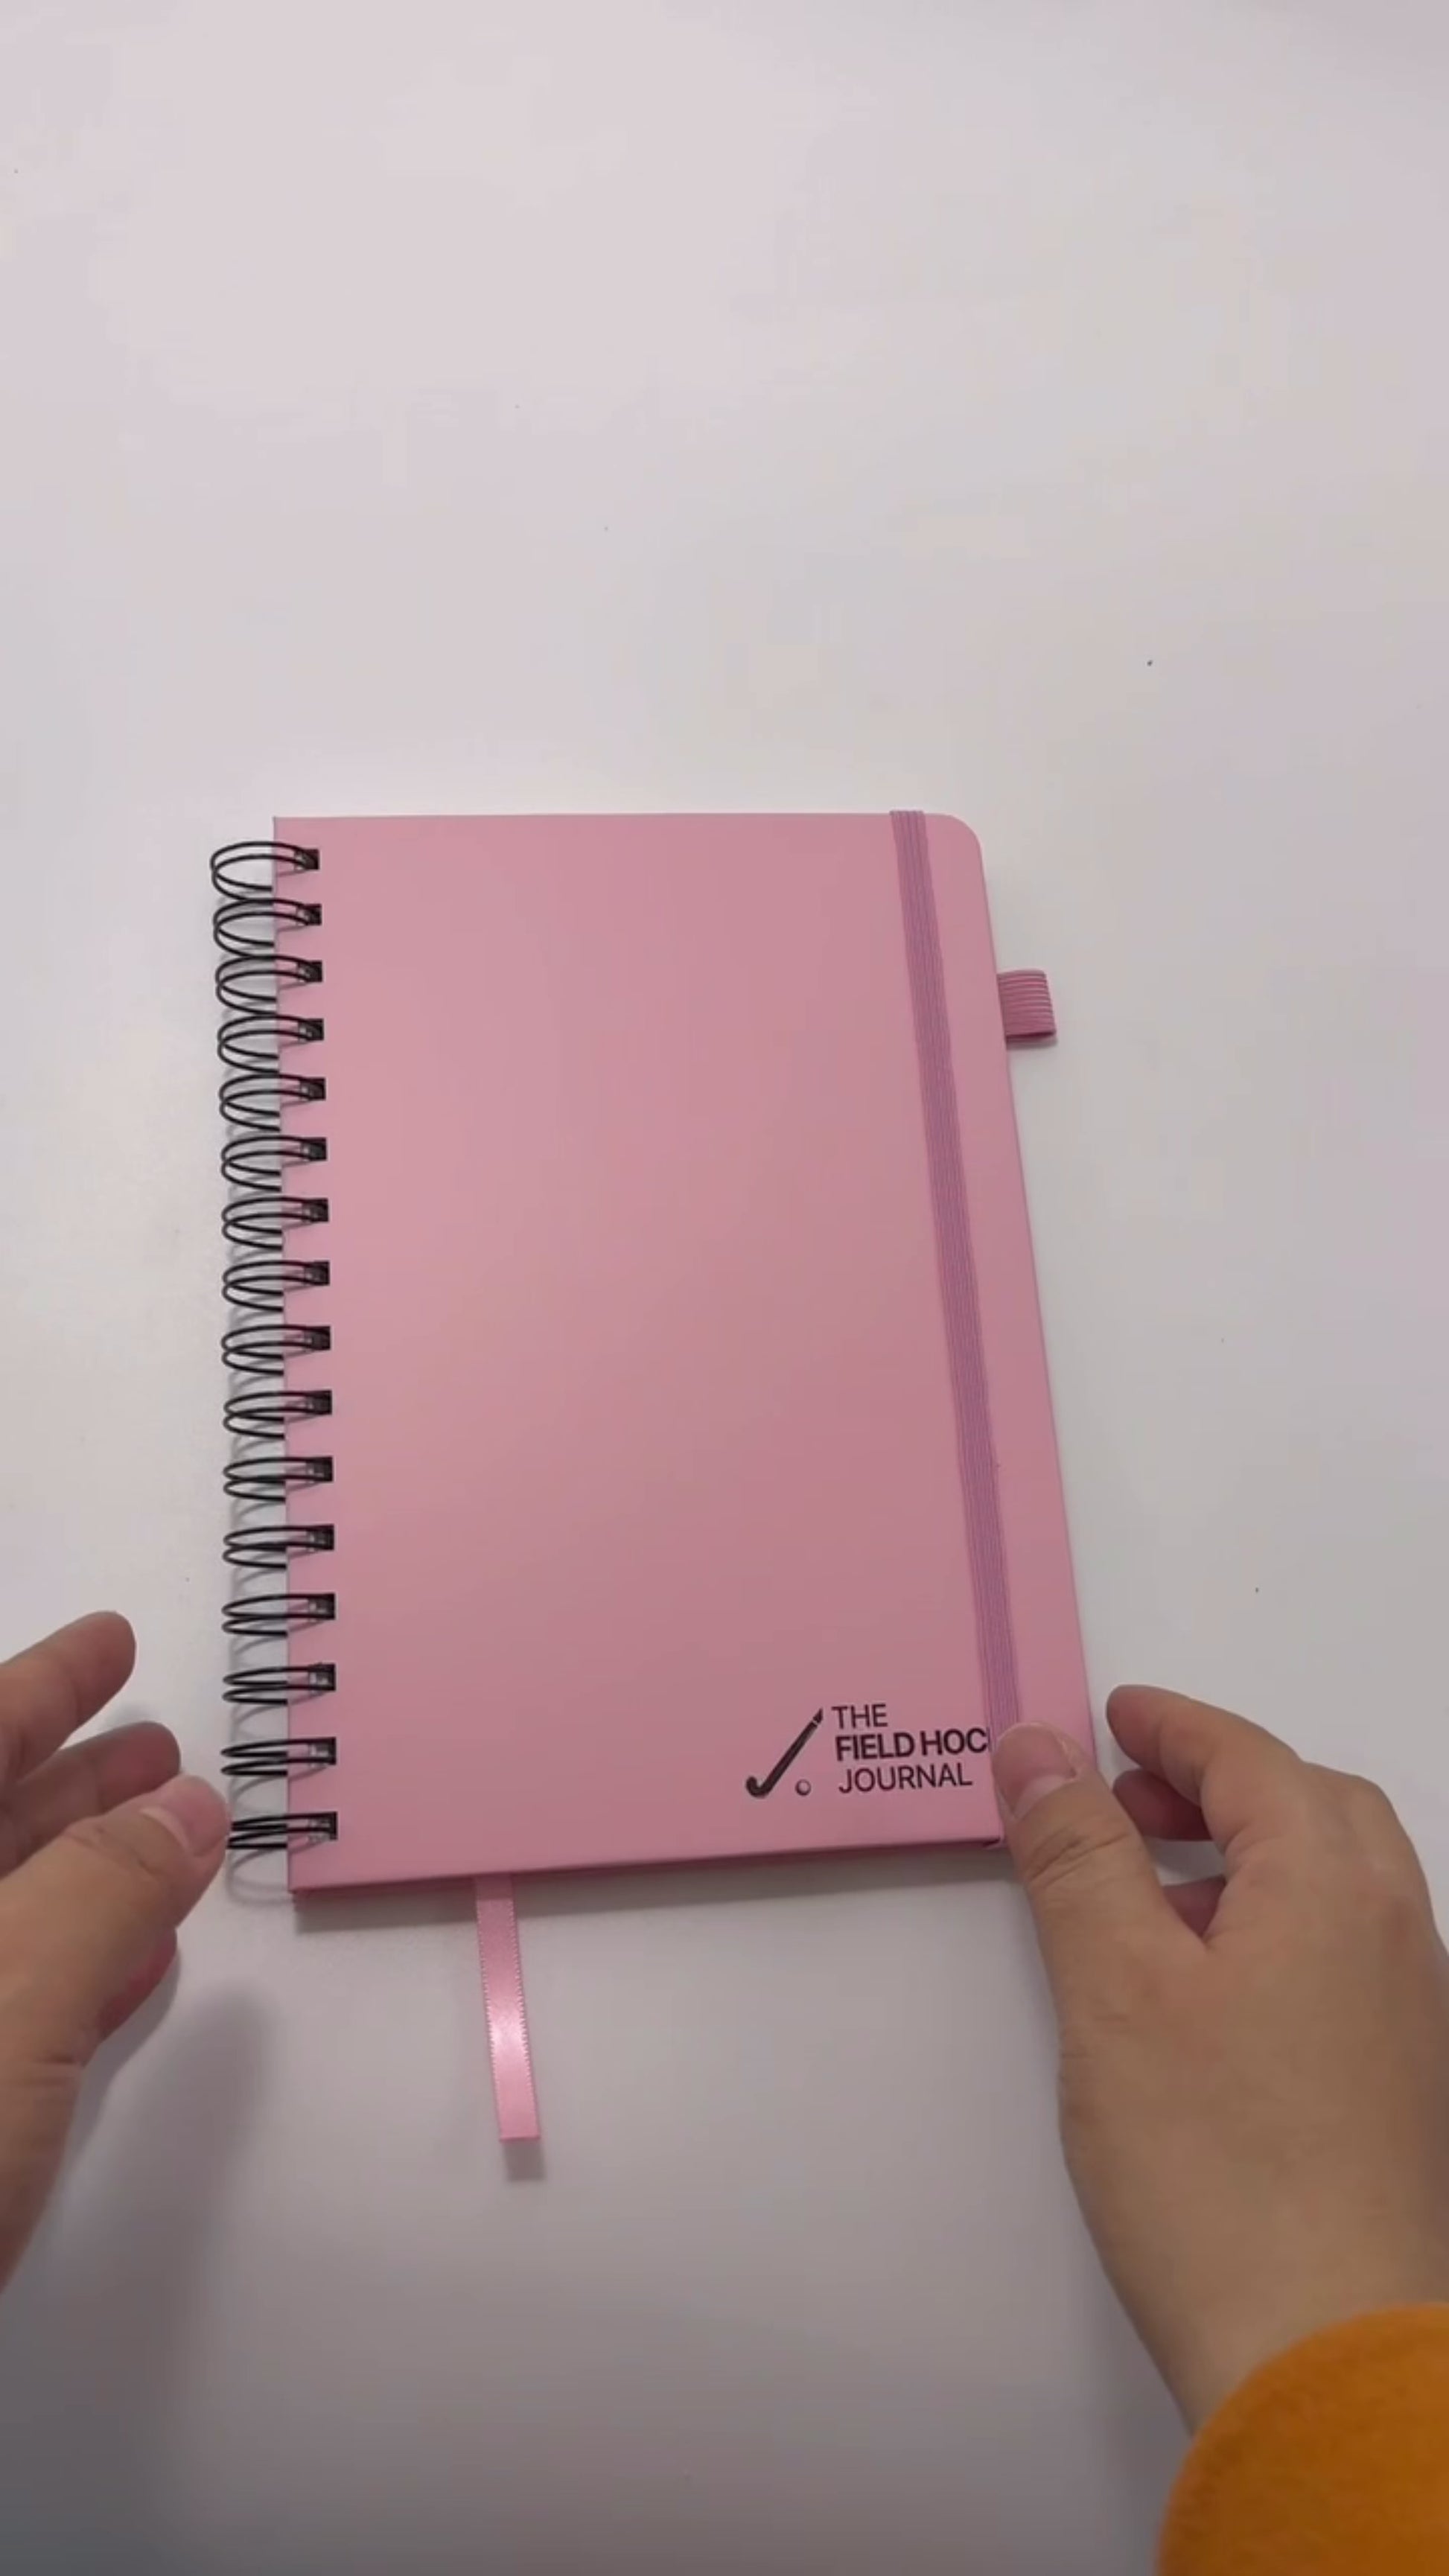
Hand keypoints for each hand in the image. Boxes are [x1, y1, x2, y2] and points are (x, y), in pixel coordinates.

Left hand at [0, 1612, 225, 2289]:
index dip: (35, 1685)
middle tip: (157, 1746)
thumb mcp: (5, 1995)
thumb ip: (101, 1888)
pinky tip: (137, 1968)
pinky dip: (62, 1975)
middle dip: (67, 1780)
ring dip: (83, 1876)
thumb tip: (178, 1805)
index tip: (111, 1642)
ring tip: (176, 1840)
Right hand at [992, 1691, 1448, 2426]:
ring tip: (1147, 1894)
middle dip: (1216, 1782)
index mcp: (1332, 1885)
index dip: (1172, 1728)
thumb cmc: (1218, 2171)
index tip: (1111, 1718)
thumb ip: (1077, 1855)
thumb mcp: (1114, 1987)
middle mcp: (1393, 1931)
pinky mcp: (1401, 2083)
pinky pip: (1343, 1952)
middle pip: (1312, 1807)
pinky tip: (1204, 1992)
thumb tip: (1040, 1749)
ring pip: (1334, 1882)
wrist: (1326, 2357)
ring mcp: (1409, 2013)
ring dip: (1245, 1854)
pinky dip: (1274, 1923)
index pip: (1251, 1760)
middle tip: (1124, 1798)